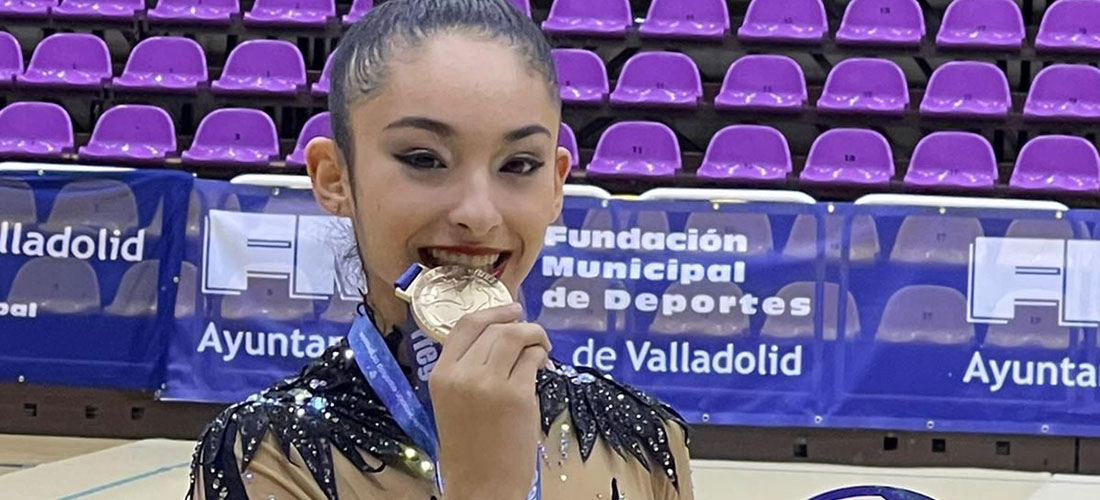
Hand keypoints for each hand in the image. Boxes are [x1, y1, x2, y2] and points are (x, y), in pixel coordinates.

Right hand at [429, 303, 550, 499]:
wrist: (481, 486)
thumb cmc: (468, 449)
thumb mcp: (452, 403)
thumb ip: (466, 371)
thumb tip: (500, 339)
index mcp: (441, 375)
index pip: (465, 325)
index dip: (492, 311)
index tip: (512, 309)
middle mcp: (462, 374)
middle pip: (494, 328)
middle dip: (519, 324)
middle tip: (532, 334)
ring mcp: (490, 384)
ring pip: (515, 336)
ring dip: (534, 335)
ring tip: (541, 346)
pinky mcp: (517, 396)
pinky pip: (533, 360)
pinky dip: (542, 356)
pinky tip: (544, 366)